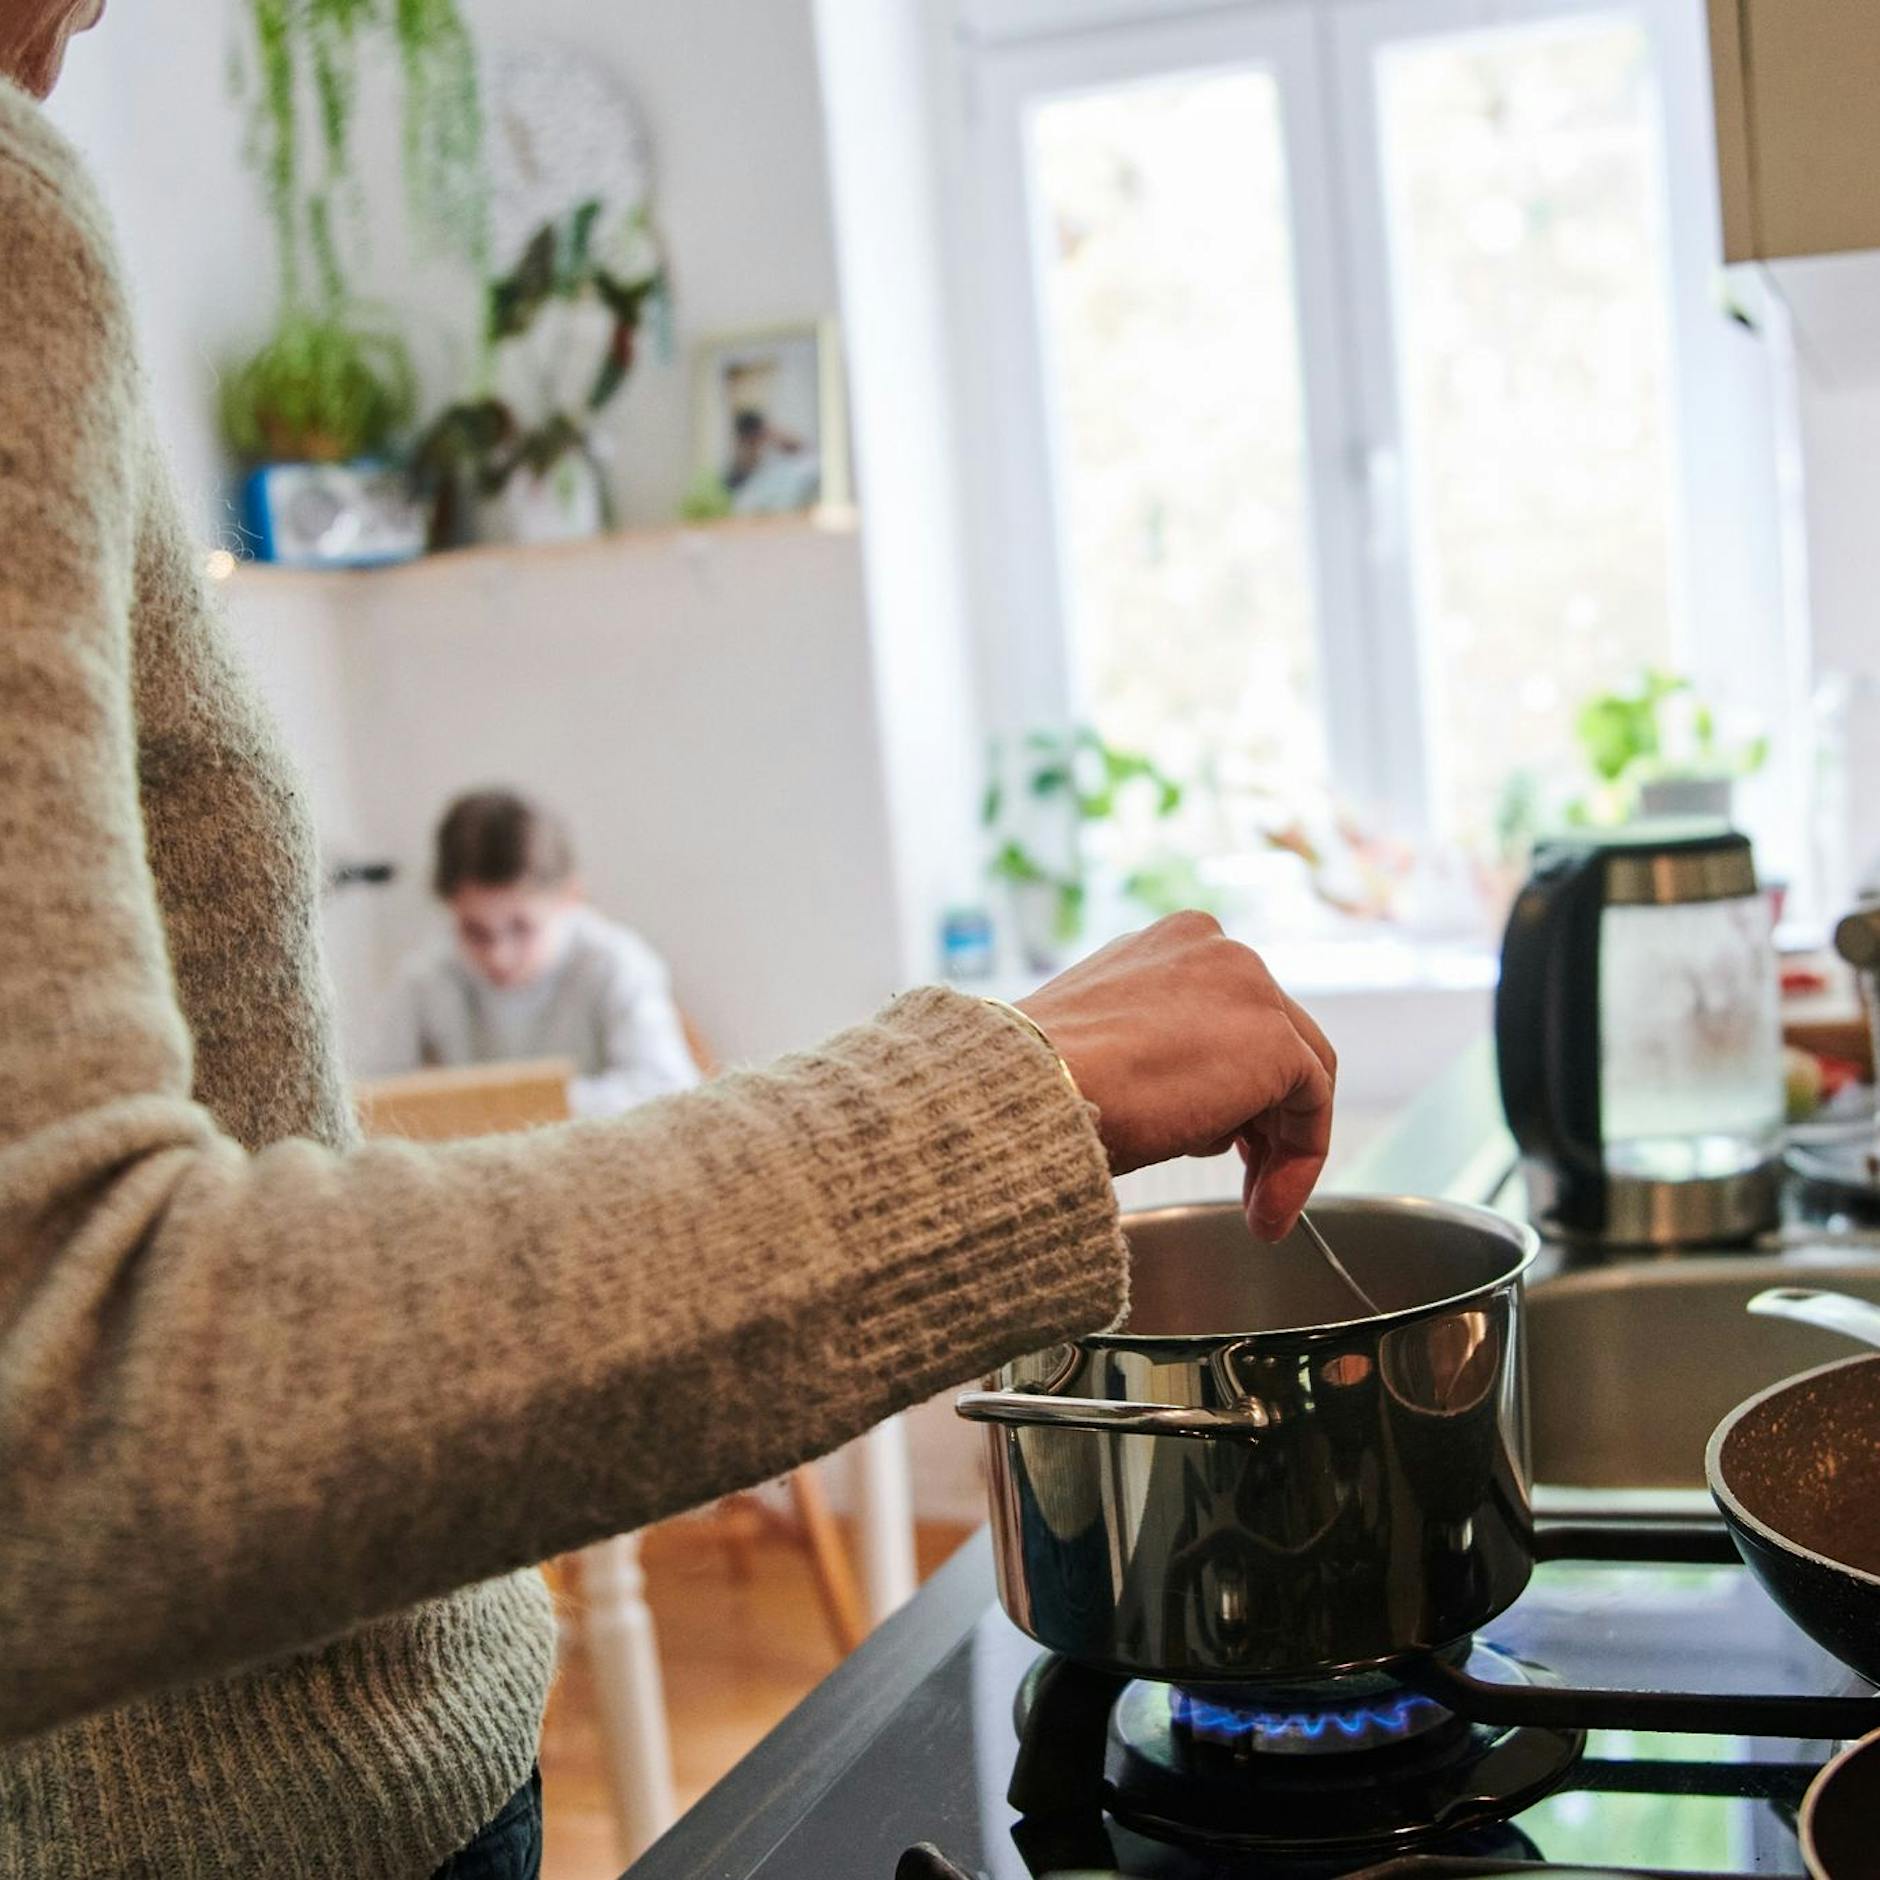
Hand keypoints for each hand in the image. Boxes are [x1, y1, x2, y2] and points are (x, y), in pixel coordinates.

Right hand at [1017, 912, 1335, 1240]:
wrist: (1031, 1090)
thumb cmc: (1042, 1081)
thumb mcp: (1105, 1046)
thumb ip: (1155, 1049)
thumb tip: (1182, 1094)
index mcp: (1171, 943)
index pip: (1228, 1013)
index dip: (1232, 1083)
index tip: (1220, 1141)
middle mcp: (1215, 949)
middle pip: (1271, 1038)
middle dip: (1263, 1115)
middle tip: (1246, 1175)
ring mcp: (1250, 987)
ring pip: (1298, 1072)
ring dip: (1280, 1145)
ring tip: (1254, 1206)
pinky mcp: (1274, 1041)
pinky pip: (1310, 1107)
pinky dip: (1297, 1163)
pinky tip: (1263, 1209)